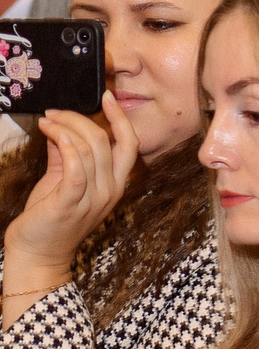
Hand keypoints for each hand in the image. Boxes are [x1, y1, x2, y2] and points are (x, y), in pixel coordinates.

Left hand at [9, 98, 139, 276]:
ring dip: (64, 127)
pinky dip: (64, 143)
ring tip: (46, 122)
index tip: (106, 96)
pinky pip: (75, 166)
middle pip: (107, 141)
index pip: (129, 145)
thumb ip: (67, 154)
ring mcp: (93, 198)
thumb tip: (61, 127)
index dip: (120, 118)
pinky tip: (51, 133)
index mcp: (115, 184)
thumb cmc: (51, 218)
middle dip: (81, 118)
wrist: (39, 251)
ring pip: (88, 148)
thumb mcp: (64, 180)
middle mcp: (110, 190)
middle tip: (56, 112)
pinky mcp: (71, 202)